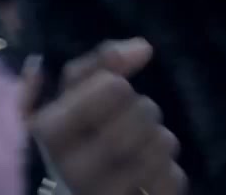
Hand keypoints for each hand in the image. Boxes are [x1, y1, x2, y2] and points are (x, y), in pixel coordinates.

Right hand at [23, 39, 186, 194]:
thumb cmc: (77, 139)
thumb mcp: (72, 97)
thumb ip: (100, 63)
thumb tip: (144, 47)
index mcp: (51, 131)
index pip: (113, 86)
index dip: (118, 85)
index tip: (108, 98)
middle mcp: (73, 169)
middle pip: (143, 112)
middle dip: (144, 111)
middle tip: (129, 124)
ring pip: (163, 143)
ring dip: (159, 140)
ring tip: (138, 150)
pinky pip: (174, 176)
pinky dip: (168, 171)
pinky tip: (147, 177)